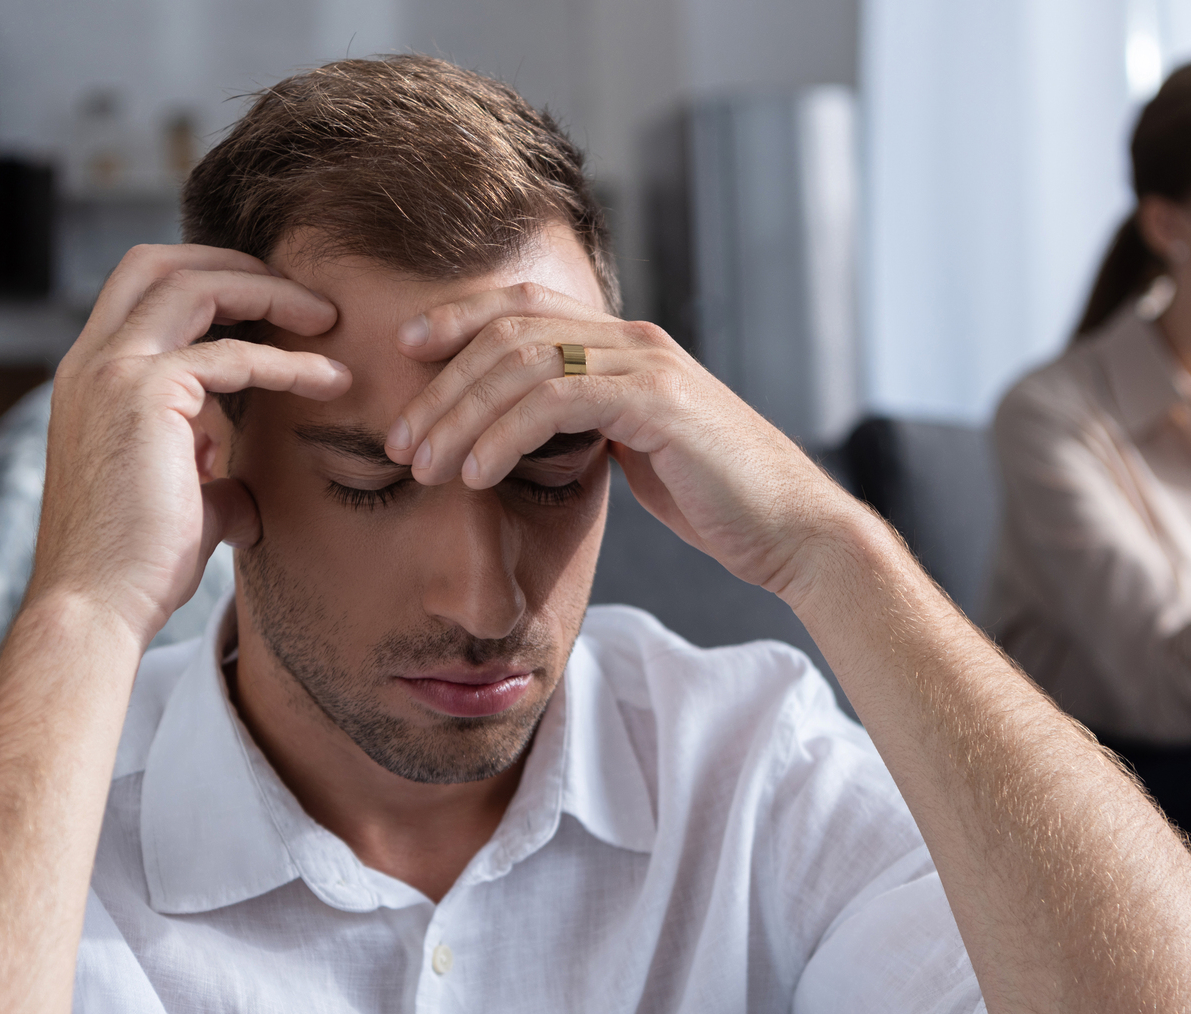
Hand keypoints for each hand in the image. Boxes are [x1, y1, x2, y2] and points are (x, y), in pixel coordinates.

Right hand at [35, 245, 348, 642]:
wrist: (97, 607)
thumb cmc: (137, 566)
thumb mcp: (182, 504)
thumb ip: (209, 478)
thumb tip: (249, 493)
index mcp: (91, 378)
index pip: (143, 291)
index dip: (209, 283)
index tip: (273, 310)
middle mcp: (91, 362)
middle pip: (160, 264)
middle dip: (236, 265)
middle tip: (303, 297)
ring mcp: (111, 372)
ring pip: (193, 285)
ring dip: (269, 295)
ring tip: (329, 320)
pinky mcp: (144, 396)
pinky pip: (230, 356)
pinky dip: (287, 363)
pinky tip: (331, 380)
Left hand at [385, 283, 865, 600]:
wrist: (792, 530)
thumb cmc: (714, 500)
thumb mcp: (634, 451)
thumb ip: (587, 426)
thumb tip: (529, 433)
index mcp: (624, 345)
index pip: (523, 307)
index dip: (456, 318)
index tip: (403, 354)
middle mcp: (633, 340)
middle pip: (509, 329)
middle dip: (442, 383)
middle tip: (398, 438)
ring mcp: (647, 365)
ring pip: (523, 362)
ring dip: (460, 415)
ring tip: (422, 465)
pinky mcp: (656, 402)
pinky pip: (557, 399)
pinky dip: (503, 435)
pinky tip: (474, 474)